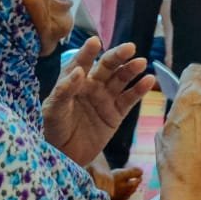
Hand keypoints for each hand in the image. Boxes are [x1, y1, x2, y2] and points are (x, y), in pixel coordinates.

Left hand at [43, 39, 152, 167]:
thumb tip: (79, 72)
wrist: (63, 157)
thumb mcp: (52, 111)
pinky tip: (149, 80)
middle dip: (117, 56)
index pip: (81, 63)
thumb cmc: (52, 130)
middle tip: (129, 48)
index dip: (88, 52)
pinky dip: (139, 90)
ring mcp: (105, 99)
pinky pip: (129, 99)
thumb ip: (64, 91)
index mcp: (73, 82)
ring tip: (141, 62)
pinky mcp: (116, 114)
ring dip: (131, 70)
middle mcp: (91, 86)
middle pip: (107, 67)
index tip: (94, 42)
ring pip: (120, 80)